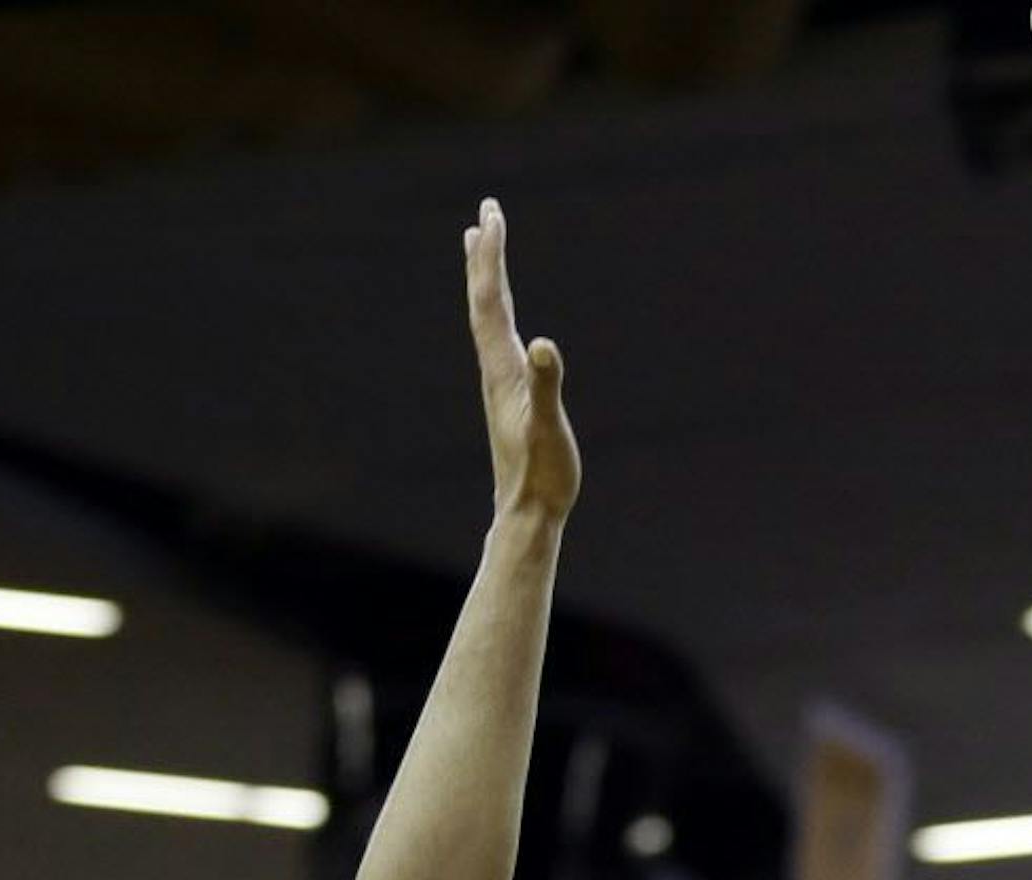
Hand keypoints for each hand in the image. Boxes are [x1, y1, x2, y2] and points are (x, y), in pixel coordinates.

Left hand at [466, 197, 580, 517]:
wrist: (527, 514)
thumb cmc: (542, 474)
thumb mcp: (549, 428)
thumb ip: (547, 387)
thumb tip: (546, 346)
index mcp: (503, 370)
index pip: (492, 302)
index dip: (491, 259)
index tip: (491, 216)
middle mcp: (495, 370)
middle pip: (483, 303)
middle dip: (485, 257)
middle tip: (487, 213)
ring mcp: (501, 384)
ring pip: (487, 320)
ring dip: (486, 282)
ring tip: (482, 251)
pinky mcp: (510, 398)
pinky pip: (500, 342)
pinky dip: (499, 315)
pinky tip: (505, 320)